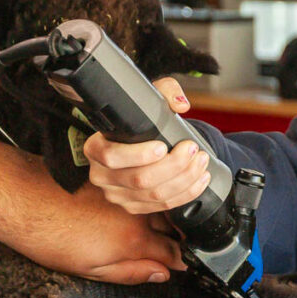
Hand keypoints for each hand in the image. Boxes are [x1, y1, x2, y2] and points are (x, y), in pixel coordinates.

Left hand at [20, 181, 184, 284]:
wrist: (25, 201)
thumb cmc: (51, 239)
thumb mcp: (91, 270)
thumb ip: (130, 273)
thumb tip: (161, 274)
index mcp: (133, 242)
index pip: (172, 254)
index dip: (179, 262)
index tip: (180, 266)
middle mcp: (137, 216)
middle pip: (173, 230)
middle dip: (178, 240)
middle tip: (176, 249)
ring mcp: (129, 195)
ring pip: (162, 208)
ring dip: (169, 219)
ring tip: (167, 229)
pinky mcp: (117, 180)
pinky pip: (143, 192)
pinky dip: (150, 201)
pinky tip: (146, 207)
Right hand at [85, 77, 210, 214]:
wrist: (140, 143)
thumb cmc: (140, 123)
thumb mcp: (147, 100)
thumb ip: (164, 91)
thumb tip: (180, 104)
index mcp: (95, 148)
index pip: (111, 157)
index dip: (139, 155)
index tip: (163, 147)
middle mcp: (102, 175)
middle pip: (139, 180)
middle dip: (174, 166)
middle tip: (193, 150)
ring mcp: (118, 195)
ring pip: (155, 195)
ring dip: (185, 179)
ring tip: (201, 162)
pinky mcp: (134, 207)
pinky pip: (163, 206)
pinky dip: (187, 193)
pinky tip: (199, 179)